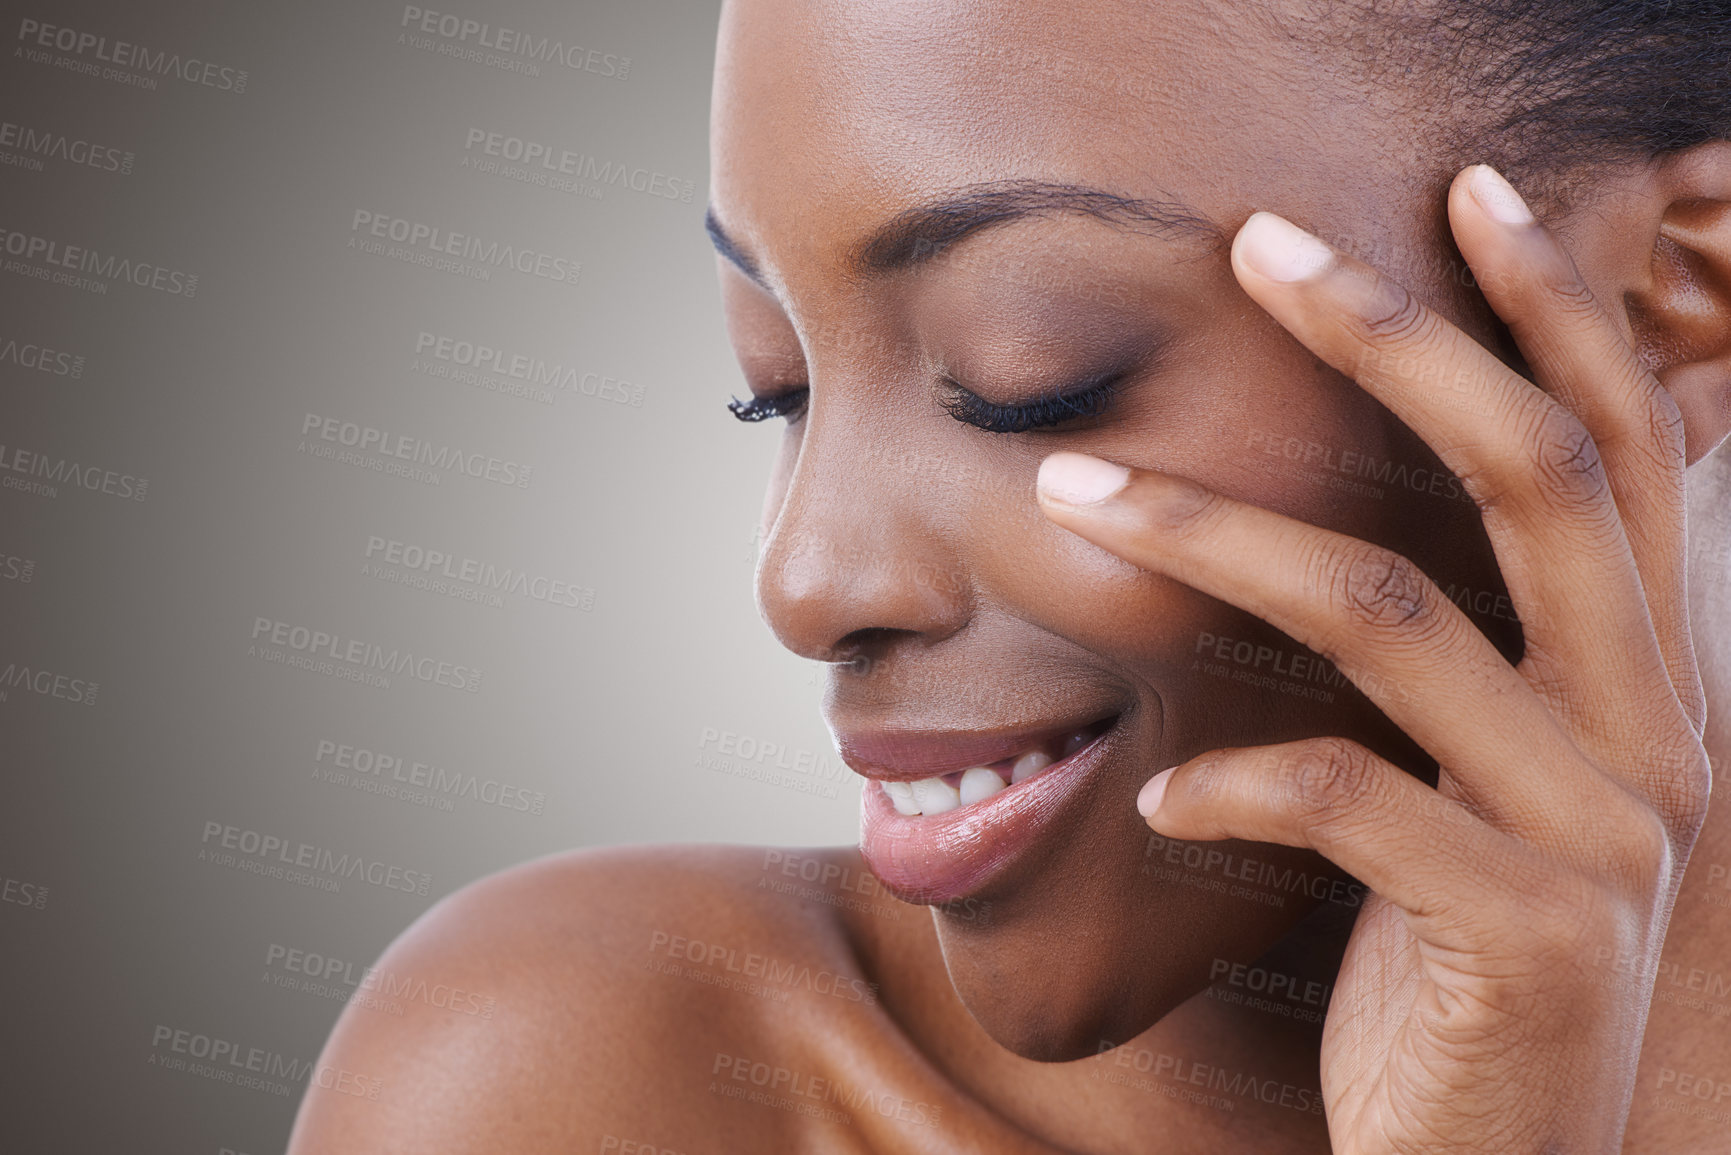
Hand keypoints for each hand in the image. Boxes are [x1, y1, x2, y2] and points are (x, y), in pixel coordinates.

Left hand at [1035, 165, 1711, 1153]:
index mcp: (1640, 686)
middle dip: (1395, 339)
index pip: (1622, 450)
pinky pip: (1341, 799)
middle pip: (1534, 475)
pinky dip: (1224, 781)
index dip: (1553, 311)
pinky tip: (1149, 801)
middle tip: (1257, 243)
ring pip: (1391, 615)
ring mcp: (1598, 835)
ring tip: (1069, 495)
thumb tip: (1322, 532)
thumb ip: (1447, 671)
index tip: (1459, 195)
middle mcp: (1651, 737)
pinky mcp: (1519, 932)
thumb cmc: (1458, 969)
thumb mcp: (1475, 798)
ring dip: (1209, 536)